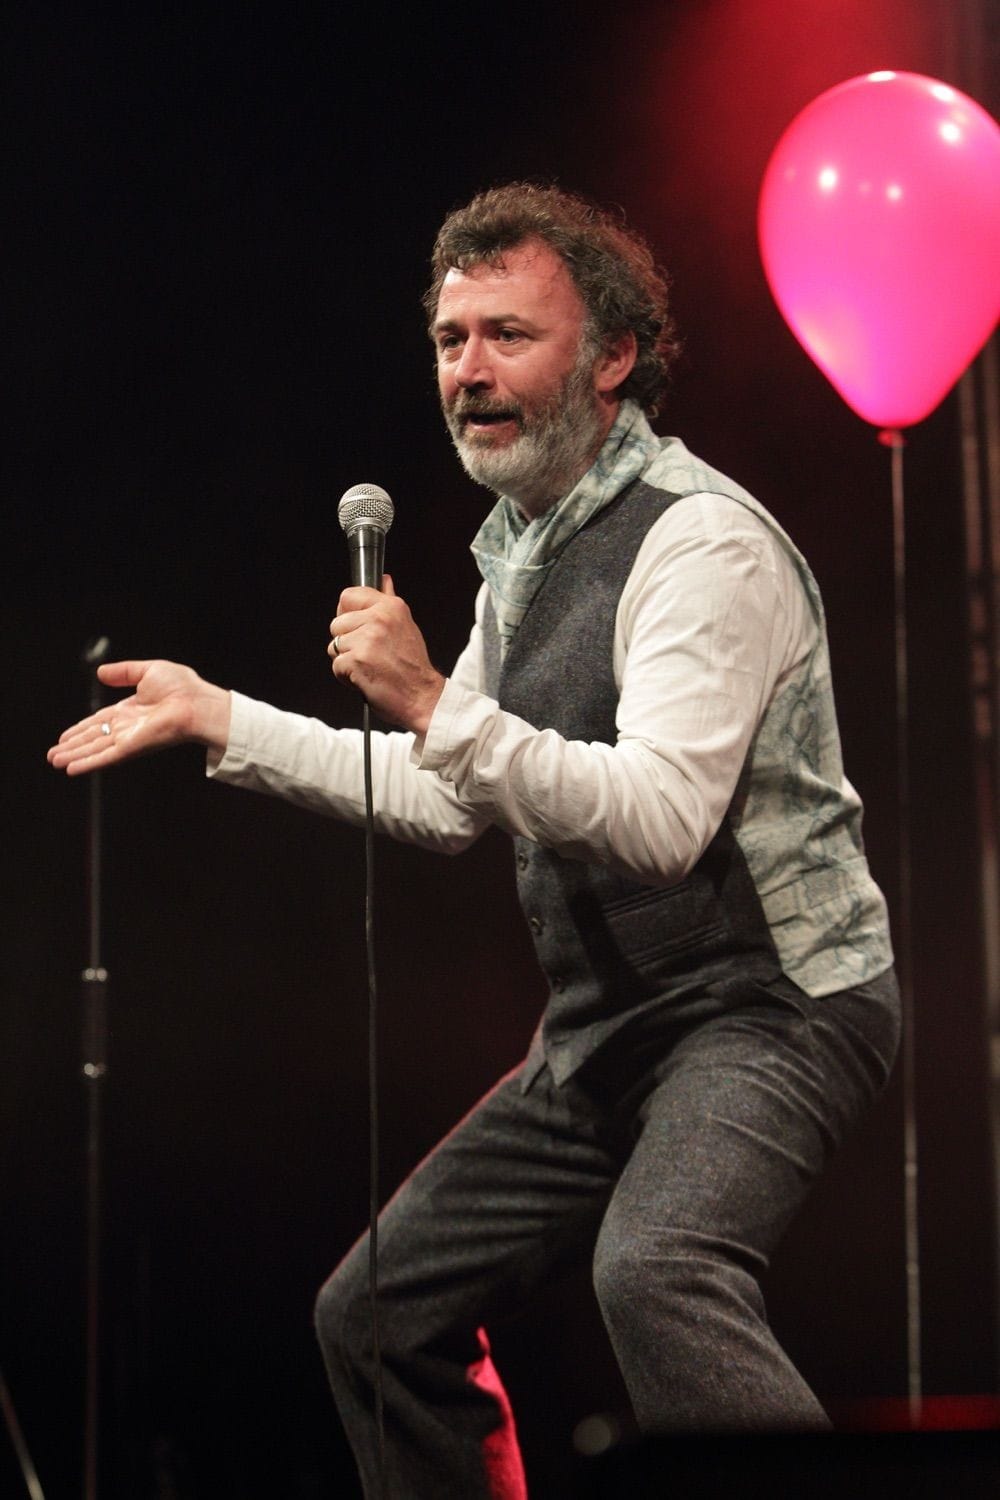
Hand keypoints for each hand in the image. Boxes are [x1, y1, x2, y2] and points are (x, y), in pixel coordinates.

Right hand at [47, 659, 231, 775]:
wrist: (196, 703)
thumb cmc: (182, 687)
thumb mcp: (147, 671)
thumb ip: (123, 672)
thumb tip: (100, 672)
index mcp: (130, 710)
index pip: (99, 722)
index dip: (80, 729)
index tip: (64, 737)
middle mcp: (127, 727)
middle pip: (93, 739)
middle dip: (72, 747)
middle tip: (53, 755)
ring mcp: (129, 739)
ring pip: (94, 750)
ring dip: (74, 756)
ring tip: (55, 762)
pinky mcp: (132, 748)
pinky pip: (105, 757)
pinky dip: (88, 763)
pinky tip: (71, 769)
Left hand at [329, 576, 444, 733]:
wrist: (422, 697)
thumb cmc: (413, 668)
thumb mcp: (406, 626)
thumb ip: (388, 602)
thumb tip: (384, 580)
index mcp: (390, 607)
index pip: (348, 596)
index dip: (347, 614)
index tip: (356, 628)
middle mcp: (379, 619)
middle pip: (336, 624)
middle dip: (347, 642)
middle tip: (369, 654)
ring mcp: (367, 639)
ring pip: (334, 646)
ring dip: (347, 661)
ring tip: (369, 667)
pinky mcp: (356, 660)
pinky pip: (336, 666)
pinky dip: (347, 677)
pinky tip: (366, 678)